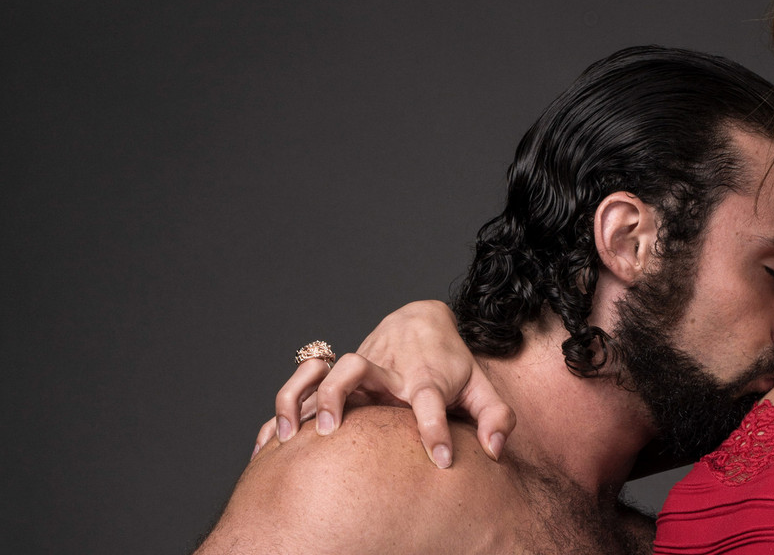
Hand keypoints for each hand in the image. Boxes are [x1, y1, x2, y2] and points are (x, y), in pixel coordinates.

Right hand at [252, 300, 516, 467]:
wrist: (421, 323)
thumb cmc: (453, 364)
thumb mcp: (482, 387)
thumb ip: (497, 418)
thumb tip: (496, 451)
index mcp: (425, 377)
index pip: (431, 400)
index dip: (436, 429)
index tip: (441, 460)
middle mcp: (387, 372)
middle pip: (357, 369)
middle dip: (340, 396)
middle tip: (333, 432)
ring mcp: (359, 373)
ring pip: (320, 375)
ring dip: (301, 400)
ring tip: (289, 438)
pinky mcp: (339, 379)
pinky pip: (302, 391)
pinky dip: (282, 413)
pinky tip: (266, 446)